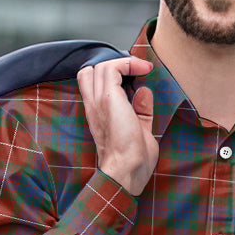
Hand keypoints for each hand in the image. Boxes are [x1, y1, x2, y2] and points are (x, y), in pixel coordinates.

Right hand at [77, 55, 156, 195]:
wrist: (126, 171)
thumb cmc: (133, 161)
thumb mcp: (140, 130)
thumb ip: (140, 110)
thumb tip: (144, 91)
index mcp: (97, 115)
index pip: (91, 84)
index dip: (110, 75)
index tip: (135, 77)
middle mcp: (93, 106)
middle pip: (90, 71)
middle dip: (113, 66)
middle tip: (136, 72)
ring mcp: (98, 101)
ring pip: (101, 66)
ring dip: (124, 63)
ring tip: (142, 69)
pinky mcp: (108, 99)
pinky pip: (112, 68)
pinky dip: (128, 64)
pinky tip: (143, 70)